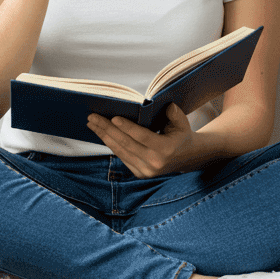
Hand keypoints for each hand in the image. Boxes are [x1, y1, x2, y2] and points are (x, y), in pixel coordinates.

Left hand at [86, 104, 206, 178]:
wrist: (187, 158)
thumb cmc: (181, 135)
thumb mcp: (182, 122)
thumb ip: (174, 113)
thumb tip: (163, 104)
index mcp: (166, 149)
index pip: (142, 137)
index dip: (127, 127)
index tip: (113, 117)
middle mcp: (155, 163)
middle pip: (126, 144)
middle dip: (107, 129)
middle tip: (92, 117)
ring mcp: (146, 171)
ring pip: (120, 151)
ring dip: (104, 136)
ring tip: (92, 124)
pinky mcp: (140, 174)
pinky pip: (122, 157)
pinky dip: (111, 144)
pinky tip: (102, 133)